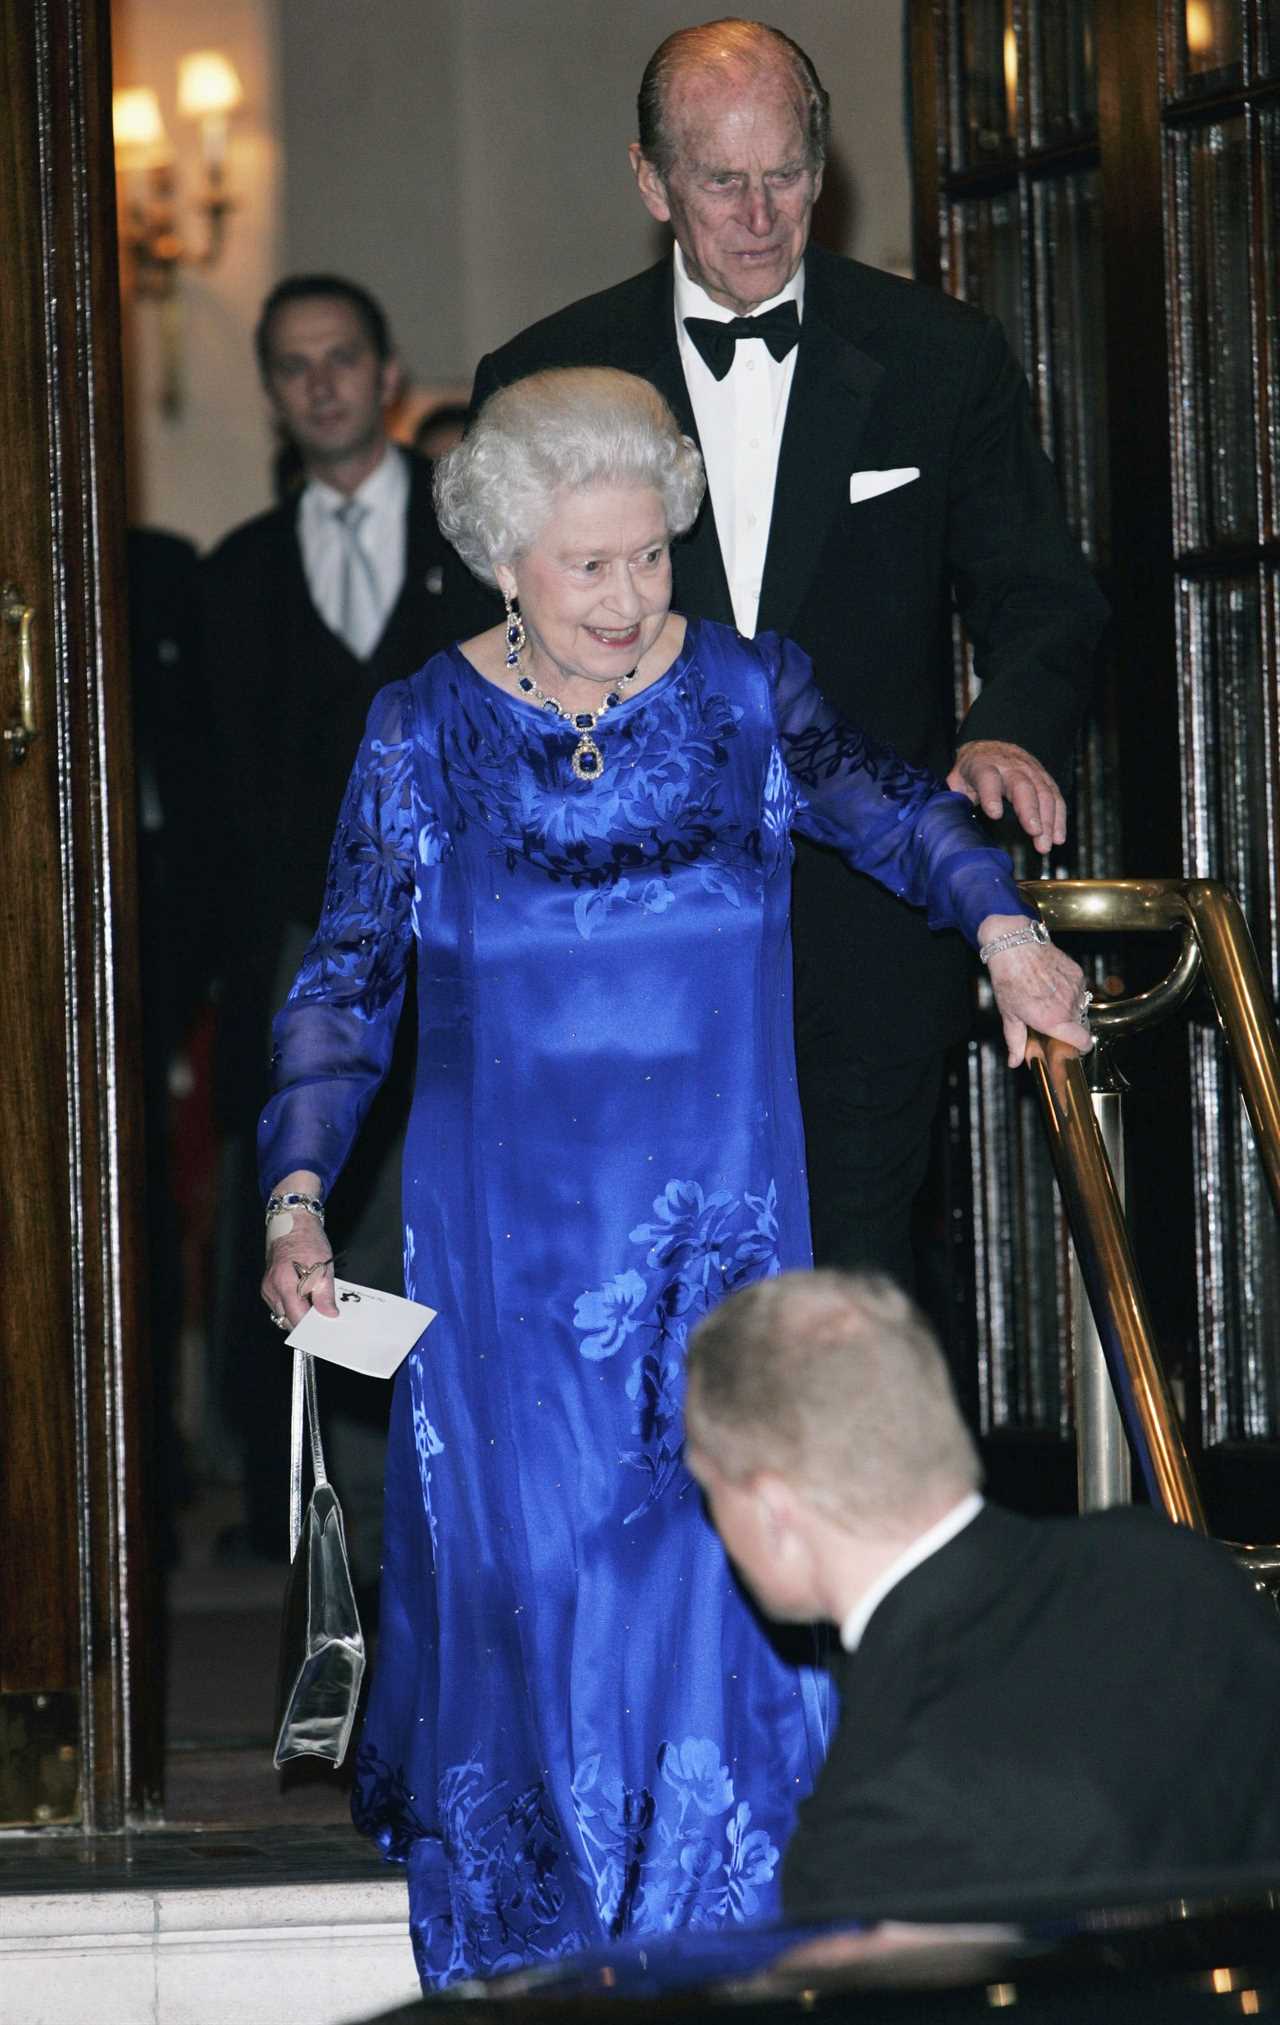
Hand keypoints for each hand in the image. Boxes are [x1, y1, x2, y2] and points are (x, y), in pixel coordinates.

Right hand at [259, 1170, 338, 1330]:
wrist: (293, 1223)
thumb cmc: (307, 1240)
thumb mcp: (323, 1266)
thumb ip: (325, 1294)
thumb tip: (328, 1314)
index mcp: (284, 1283)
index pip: (296, 1318)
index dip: (310, 1328)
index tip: (323, 1331)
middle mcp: (272, 1288)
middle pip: (288, 1319)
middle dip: (305, 1321)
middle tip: (323, 1318)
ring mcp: (268, 1288)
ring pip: (284, 1313)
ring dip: (299, 1313)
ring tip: (315, 1303)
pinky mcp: (269, 1286)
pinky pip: (281, 1304)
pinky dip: (294, 1305)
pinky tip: (306, 1297)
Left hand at [947, 740, 1065, 853]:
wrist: (991, 746)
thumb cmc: (972, 771)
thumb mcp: (958, 779)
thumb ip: (956, 797)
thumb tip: (951, 819)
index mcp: (984, 766)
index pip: (988, 778)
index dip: (991, 795)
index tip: (995, 814)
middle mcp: (1010, 766)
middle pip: (1022, 786)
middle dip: (1030, 810)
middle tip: (1035, 833)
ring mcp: (1030, 770)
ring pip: (1043, 793)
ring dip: (1048, 820)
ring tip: (1047, 844)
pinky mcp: (1044, 778)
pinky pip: (1055, 797)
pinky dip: (1059, 818)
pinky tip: (1058, 837)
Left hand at [977, 913, 1092, 1068]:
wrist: (1015, 946)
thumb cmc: (1009, 980)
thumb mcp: (1009, 1015)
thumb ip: (1016, 1041)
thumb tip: (1014, 1062)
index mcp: (1053, 1021)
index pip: (1083, 1041)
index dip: (1082, 1047)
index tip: (1078, 1047)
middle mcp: (1068, 1006)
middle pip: (1080, 1024)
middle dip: (1069, 1025)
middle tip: (1052, 1018)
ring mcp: (1075, 988)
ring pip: (1080, 1006)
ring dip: (1069, 1006)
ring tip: (1047, 997)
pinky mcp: (1078, 973)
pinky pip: (1079, 988)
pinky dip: (1069, 990)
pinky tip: (1052, 983)